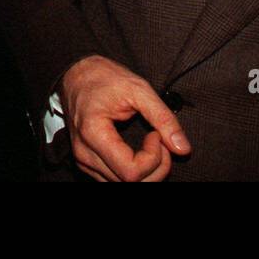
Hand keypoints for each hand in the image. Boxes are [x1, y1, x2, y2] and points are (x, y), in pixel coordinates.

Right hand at [59, 55, 190, 180]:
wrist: (76, 73)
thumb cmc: (103, 77)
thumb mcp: (138, 89)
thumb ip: (162, 118)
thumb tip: (182, 148)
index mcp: (93, 134)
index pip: (131, 172)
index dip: (153, 158)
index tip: (156, 134)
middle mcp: (84, 153)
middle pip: (130, 183)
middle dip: (155, 166)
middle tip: (159, 139)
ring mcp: (84, 160)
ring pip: (124, 186)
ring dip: (147, 171)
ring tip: (150, 145)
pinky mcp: (87, 163)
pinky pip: (115, 180)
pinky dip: (134, 171)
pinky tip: (139, 152)